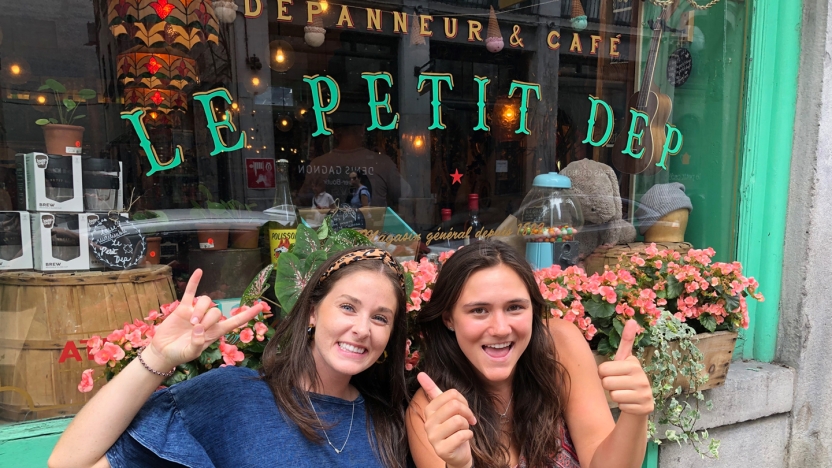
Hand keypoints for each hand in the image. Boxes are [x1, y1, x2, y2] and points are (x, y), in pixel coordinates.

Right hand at [145, 269, 262, 370]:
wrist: (163, 351)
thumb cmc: (179, 354)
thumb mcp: (190, 353)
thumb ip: (197, 344)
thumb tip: (200, 329)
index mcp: (215, 332)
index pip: (235, 321)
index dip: (247, 314)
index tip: (261, 306)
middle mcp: (208, 321)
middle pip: (217, 311)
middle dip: (208, 318)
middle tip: (196, 328)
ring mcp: (196, 312)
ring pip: (205, 302)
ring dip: (200, 310)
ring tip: (191, 322)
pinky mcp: (183, 308)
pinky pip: (190, 292)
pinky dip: (194, 282)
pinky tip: (199, 271)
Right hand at [417, 372, 476, 467]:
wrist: (457, 453)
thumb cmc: (453, 429)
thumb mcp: (445, 409)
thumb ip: (432, 391)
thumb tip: (420, 373)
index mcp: (429, 409)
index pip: (451, 394)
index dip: (463, 401)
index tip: (465, 410)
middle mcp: (428, 423)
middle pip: (455, 406)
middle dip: (467, 412)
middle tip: (469, 420)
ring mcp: (433, 437)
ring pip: (458, 420)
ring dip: (466, 425)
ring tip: (463, 430)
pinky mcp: (441, 450)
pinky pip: (461, 435)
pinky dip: (468, 435)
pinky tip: (465, 438)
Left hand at [598, 320, 653, 415]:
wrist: (638, 402)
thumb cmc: (625, 377)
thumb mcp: (623, 360)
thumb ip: (626, 341)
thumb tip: (633, 320)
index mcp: (634, 363)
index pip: (603, 369)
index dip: (603, 373)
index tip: (613, 373)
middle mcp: (642, 377)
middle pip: (606, 382)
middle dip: (607, 385)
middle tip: (617, 384)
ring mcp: (645, 393)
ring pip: (613, 395)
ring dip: (614, 396)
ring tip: (623, 393)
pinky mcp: (645, 407)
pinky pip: (621, 406)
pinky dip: (622, 406)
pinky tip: (629, 403)